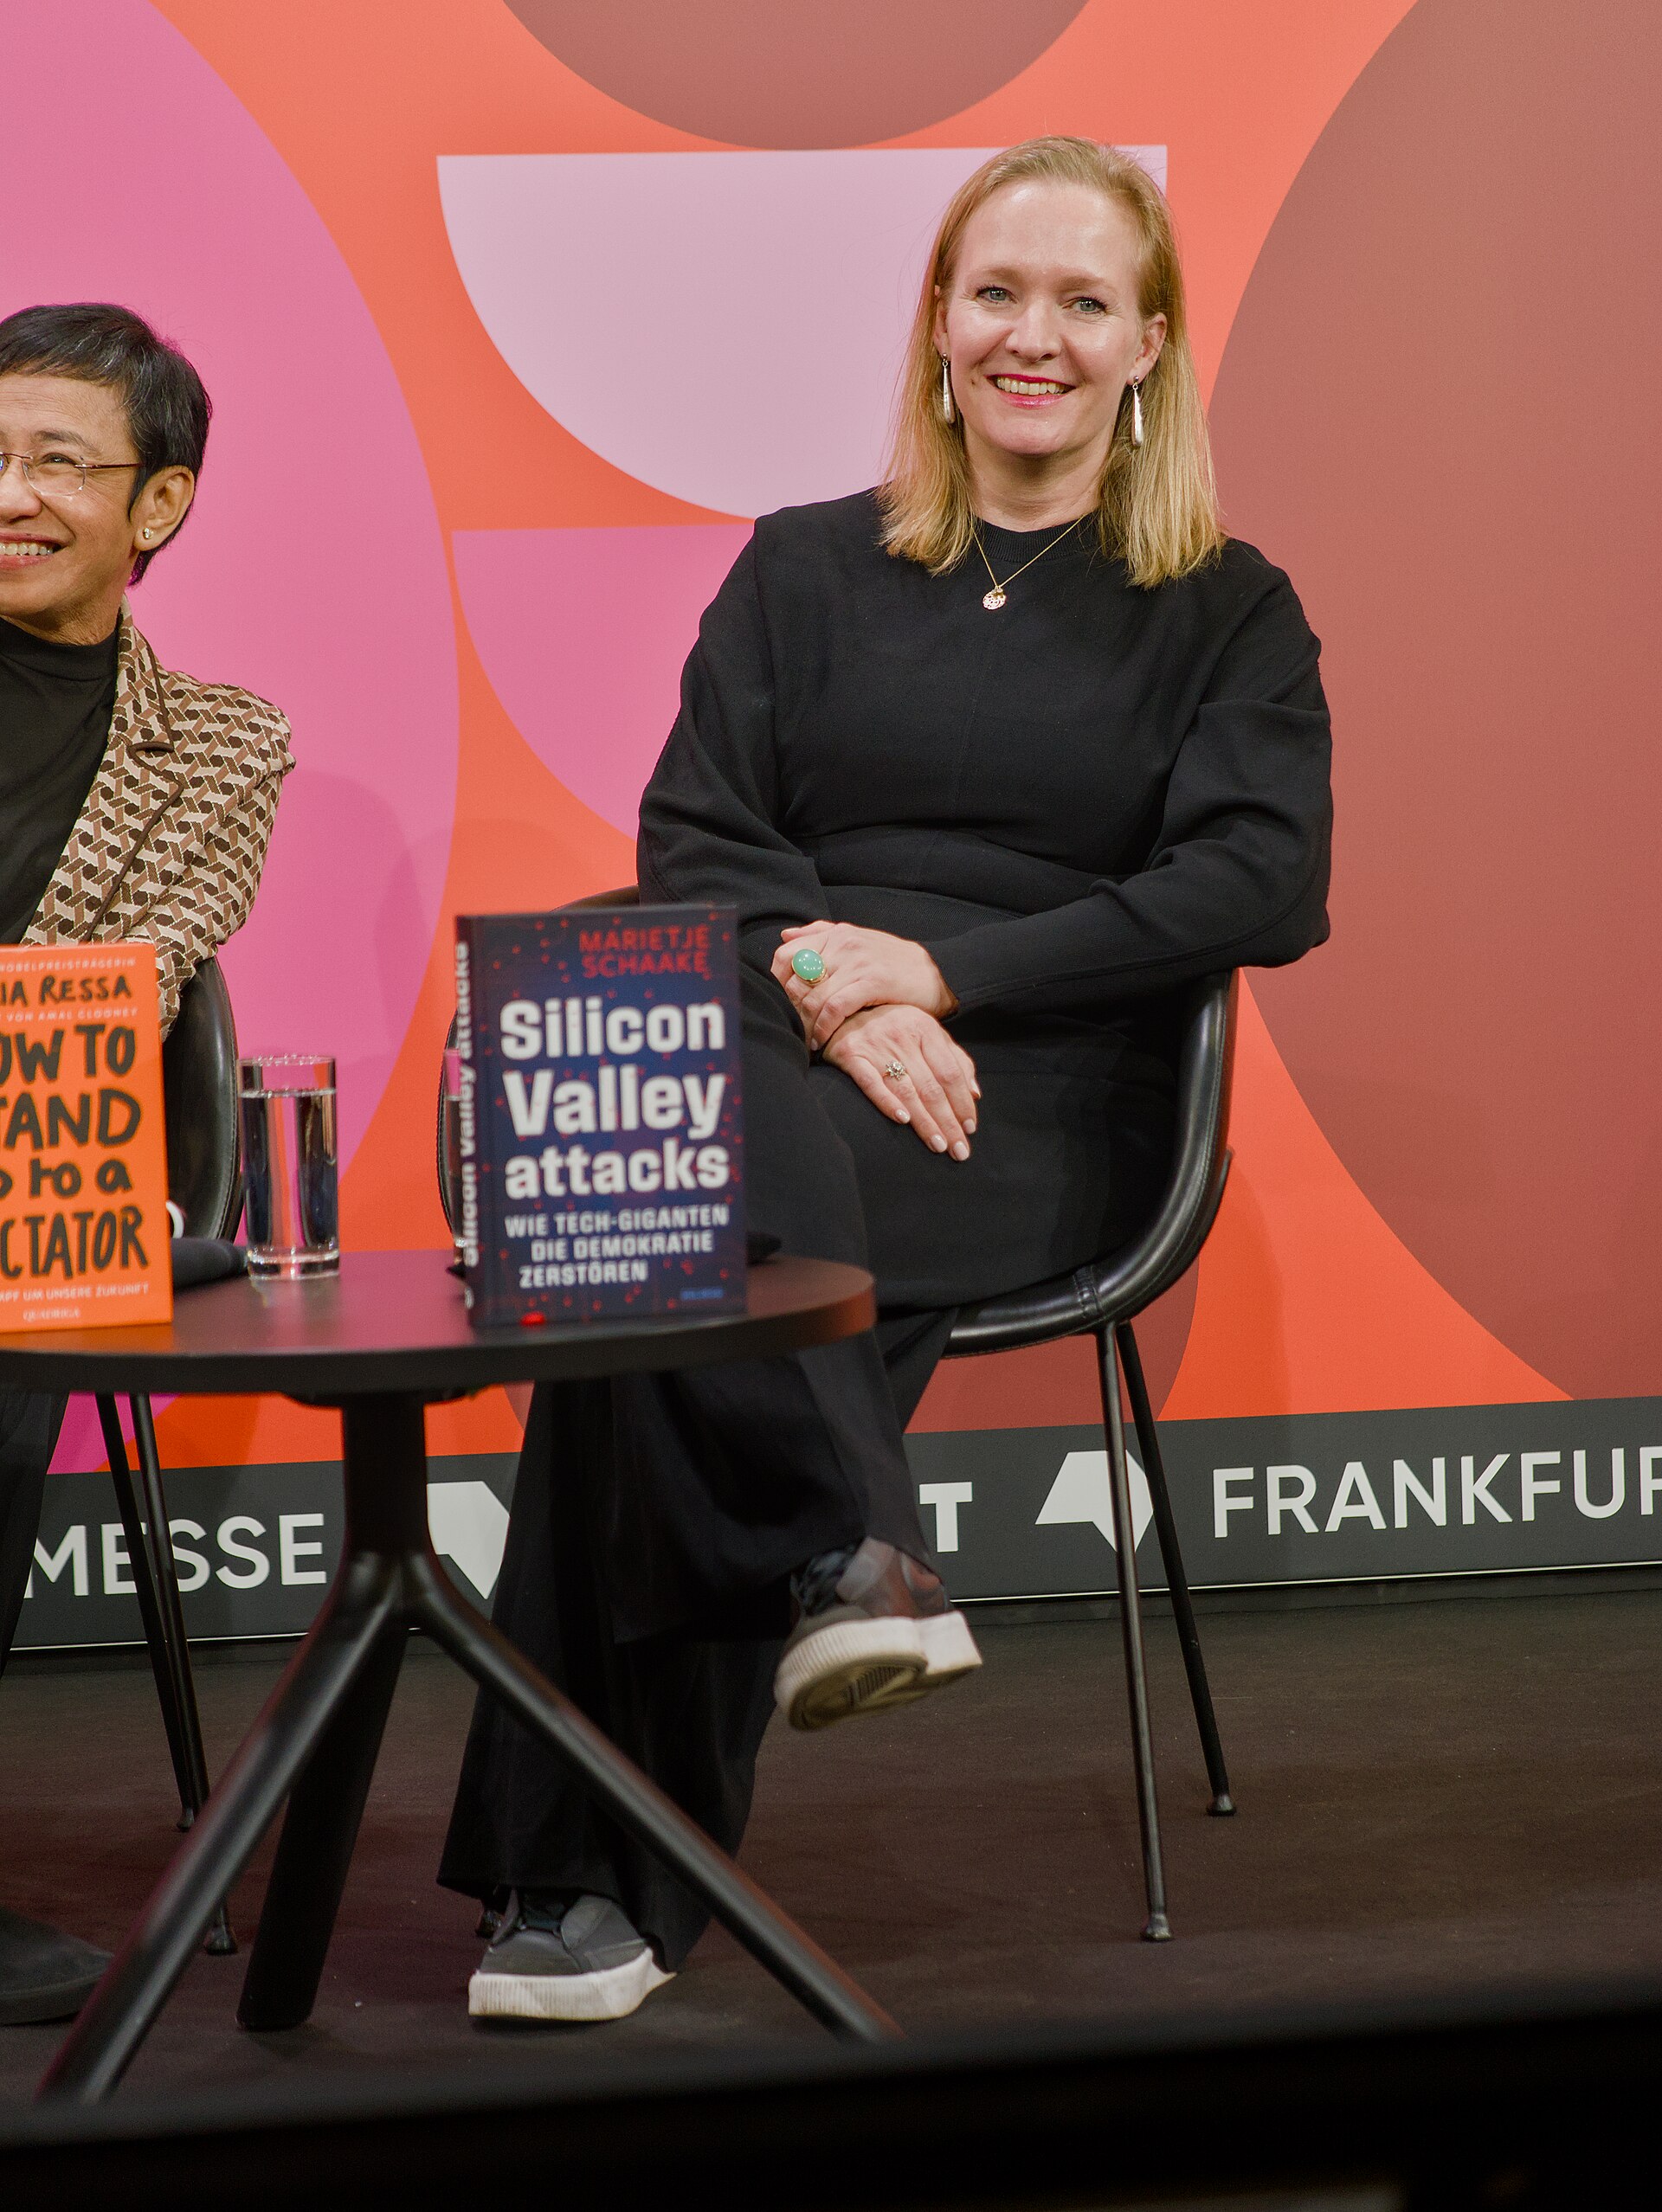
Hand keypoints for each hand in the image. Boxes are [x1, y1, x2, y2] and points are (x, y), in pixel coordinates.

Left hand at [772, 921, 956, 1050]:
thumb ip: (820, 935)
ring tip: (804, 1039)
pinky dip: (823, 1027)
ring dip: (805, 1024)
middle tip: (791, 1028)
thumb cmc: (893, 962)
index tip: (780, 1004)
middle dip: (789, 1008)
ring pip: (813, 997)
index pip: (785, 955)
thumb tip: (785, 936)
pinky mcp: (871, 981)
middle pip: (795, 979)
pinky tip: (821, 1041)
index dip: (776, 983)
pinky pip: (835, 1007)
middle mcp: (842, 944)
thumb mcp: (857, 940)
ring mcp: (857, 962)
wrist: (937, 973)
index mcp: (835, 934)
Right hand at [821, 1006, 979, 1159]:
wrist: (846, 1010)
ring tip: (937, 1145)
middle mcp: (903, 1036)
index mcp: (926, 1029)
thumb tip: (975, 1094)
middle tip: (958, 1149)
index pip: (950, 1072)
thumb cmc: (894, 1026)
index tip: (970, 1128)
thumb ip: (954, 1059)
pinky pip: (870, 1083)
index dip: (962, 1102)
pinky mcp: (850, 1055)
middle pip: (931, 1087)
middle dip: (947, 1121)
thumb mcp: (927, 1033)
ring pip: (906, 1090)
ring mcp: (875, 1045)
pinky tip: (902, 1120)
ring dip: (924, 1121)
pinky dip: (886, 1102)